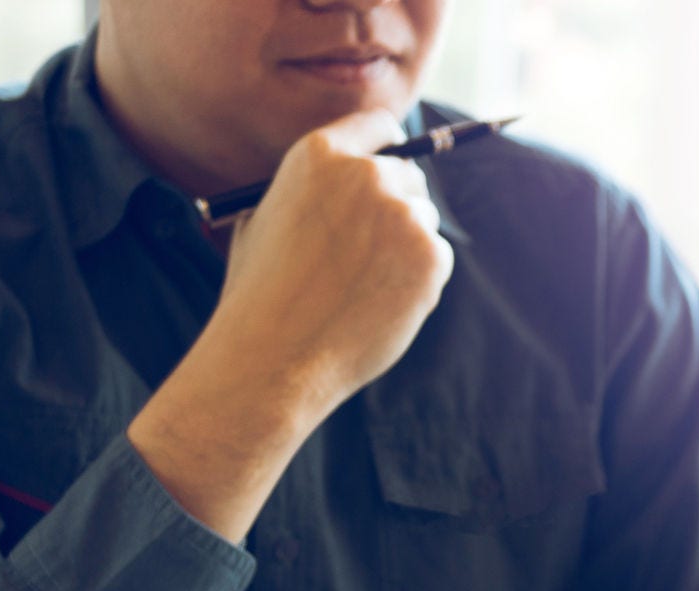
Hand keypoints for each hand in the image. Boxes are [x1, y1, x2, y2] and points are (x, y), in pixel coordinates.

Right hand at [130, 108, 452, 539]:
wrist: (273, 357)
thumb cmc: (260, 296)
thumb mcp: (264, 217)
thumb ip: (310, 189)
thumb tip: (353, 177)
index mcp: (318, 153)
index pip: (378, 125)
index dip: (385, 149)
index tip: (389, 167)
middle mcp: (366, 174)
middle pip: (408, 176)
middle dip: (395, 209)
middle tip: (369, 252)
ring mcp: (402, 214)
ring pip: (424, 220)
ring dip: (406, 247)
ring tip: (359, 287)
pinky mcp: (431, 256)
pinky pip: (438, 258)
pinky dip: (419, 281)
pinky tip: (378, 306)